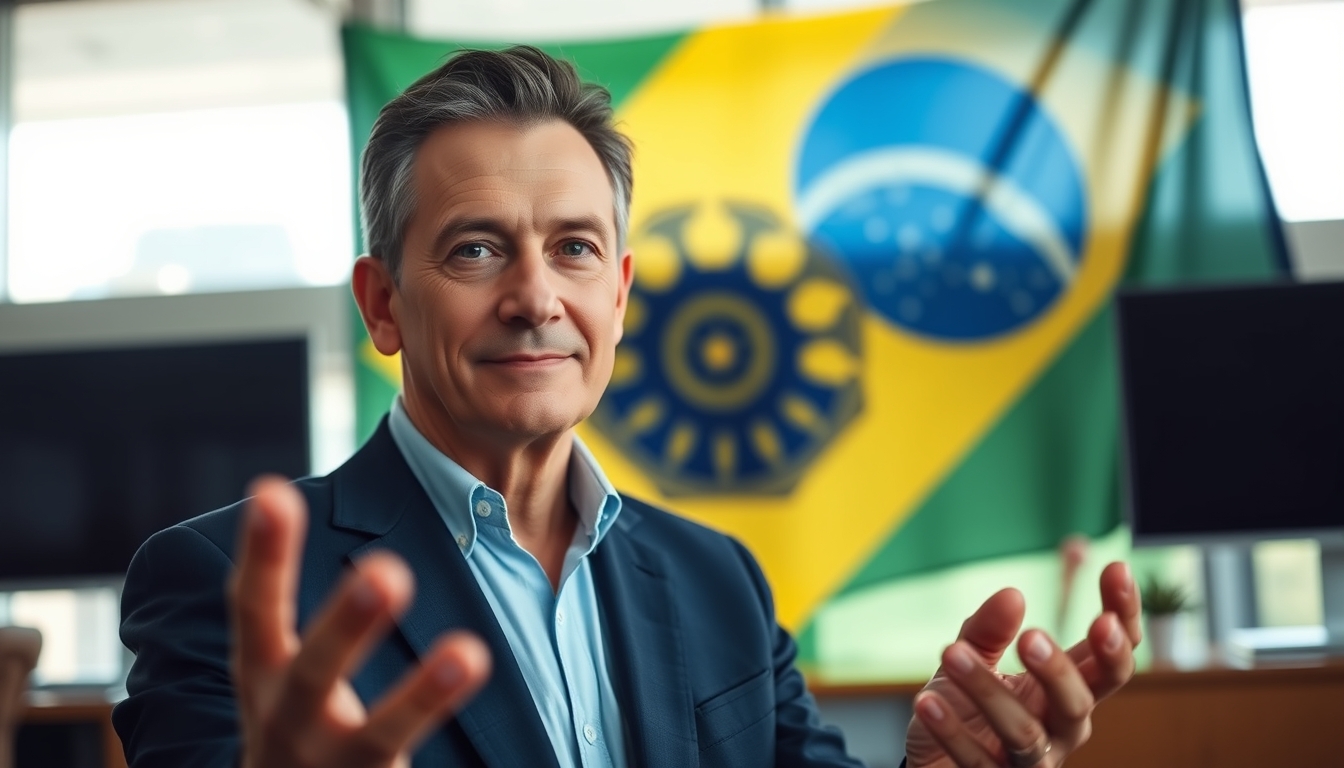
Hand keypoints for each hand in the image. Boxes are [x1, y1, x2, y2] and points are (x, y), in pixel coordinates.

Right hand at [229, 477, 492, 767]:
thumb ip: (298, 605)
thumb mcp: (284, 669)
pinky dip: (437, 741)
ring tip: (469, 652)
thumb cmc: (296, 726)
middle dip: (346, 624)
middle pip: (312, 673)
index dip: (262, 555)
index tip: (270, 492)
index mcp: (262, 675)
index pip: (254, 609)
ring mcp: (328, 767)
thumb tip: (272, 490)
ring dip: (421, 695)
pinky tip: (478, 680)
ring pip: (378, 736)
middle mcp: (285, 722)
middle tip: (386, 572)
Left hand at [905, 562, 1139, 766]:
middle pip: (1079, 703)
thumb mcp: (971, 657)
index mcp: (1067, 692)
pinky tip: (926, 700)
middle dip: (1059, 670)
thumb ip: (988, 630)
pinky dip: (951, 731)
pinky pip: (977, 761)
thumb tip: (1012, 595)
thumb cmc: (965, 709)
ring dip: (987, 692)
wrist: (933, 764)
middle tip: (1032, 636)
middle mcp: (1060, 731)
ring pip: (1025, 733)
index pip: (1111, 658)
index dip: (1121, 617)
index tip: (1115, 567)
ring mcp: (1030, 763)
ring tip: (950, 652)